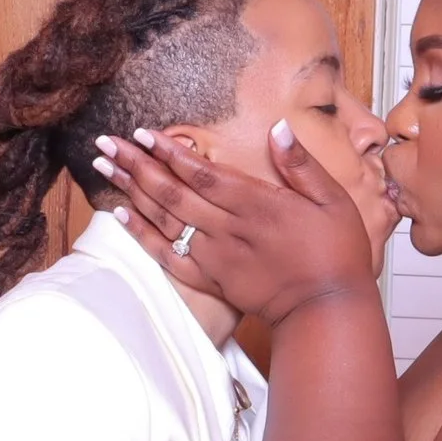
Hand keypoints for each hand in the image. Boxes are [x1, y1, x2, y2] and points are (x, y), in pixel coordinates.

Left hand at [94, 123, 375, 326]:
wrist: (327, 311)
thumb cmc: (336, 253)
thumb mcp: (333, 200)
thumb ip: (300, 165)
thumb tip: (277, 129)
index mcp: (256, 204)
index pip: (202, 173)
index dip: (169, 152)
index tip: (142, 134)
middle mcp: (227, 228)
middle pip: (172, 192)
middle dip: (136, 164)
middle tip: (106, 143)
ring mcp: (215, 256)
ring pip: (164, 219)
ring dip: (131, 191)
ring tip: (104, 167)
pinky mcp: (212, 280)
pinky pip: (168, 255)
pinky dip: (142, 235)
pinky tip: (121, 216)